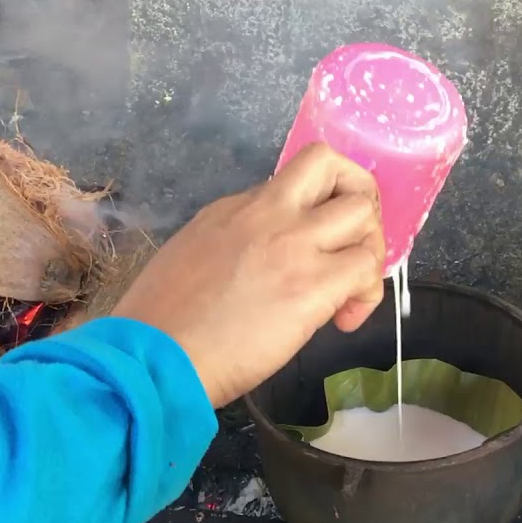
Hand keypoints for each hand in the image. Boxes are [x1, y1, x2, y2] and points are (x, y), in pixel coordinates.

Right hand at [112, 143, 385, 407]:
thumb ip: (234, 249)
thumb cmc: (160, 327)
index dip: (315, 212)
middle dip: (358, 200)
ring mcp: (292, 244)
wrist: (151, 358)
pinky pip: (366, 267)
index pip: (294, 183)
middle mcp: (266, 213)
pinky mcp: (312, 285)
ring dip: (369, 247)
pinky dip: (367, 293)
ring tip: (352, 291)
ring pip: (362, 209)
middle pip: (332, 164)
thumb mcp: (192, 259)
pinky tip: (343, 321)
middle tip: (351, 248)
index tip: (311, 248)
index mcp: (233, 209)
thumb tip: (266, 266)